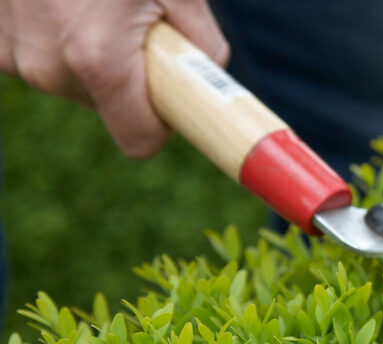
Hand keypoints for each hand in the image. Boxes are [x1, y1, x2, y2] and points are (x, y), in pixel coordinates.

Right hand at [0, 0, 227, 157]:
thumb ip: (202, 40)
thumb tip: (211, 74)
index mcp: (97, 59)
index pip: (141, 139)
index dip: (165, 120)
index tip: (176, 95)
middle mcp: (47, 66)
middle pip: (109, 107)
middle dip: (132, 75)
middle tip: (137, 20)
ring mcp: (12, 53)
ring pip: (75, 82)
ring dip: (95, 53)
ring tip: (99, 1)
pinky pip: (43, 56)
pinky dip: (61, 35)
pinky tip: (67, 0)